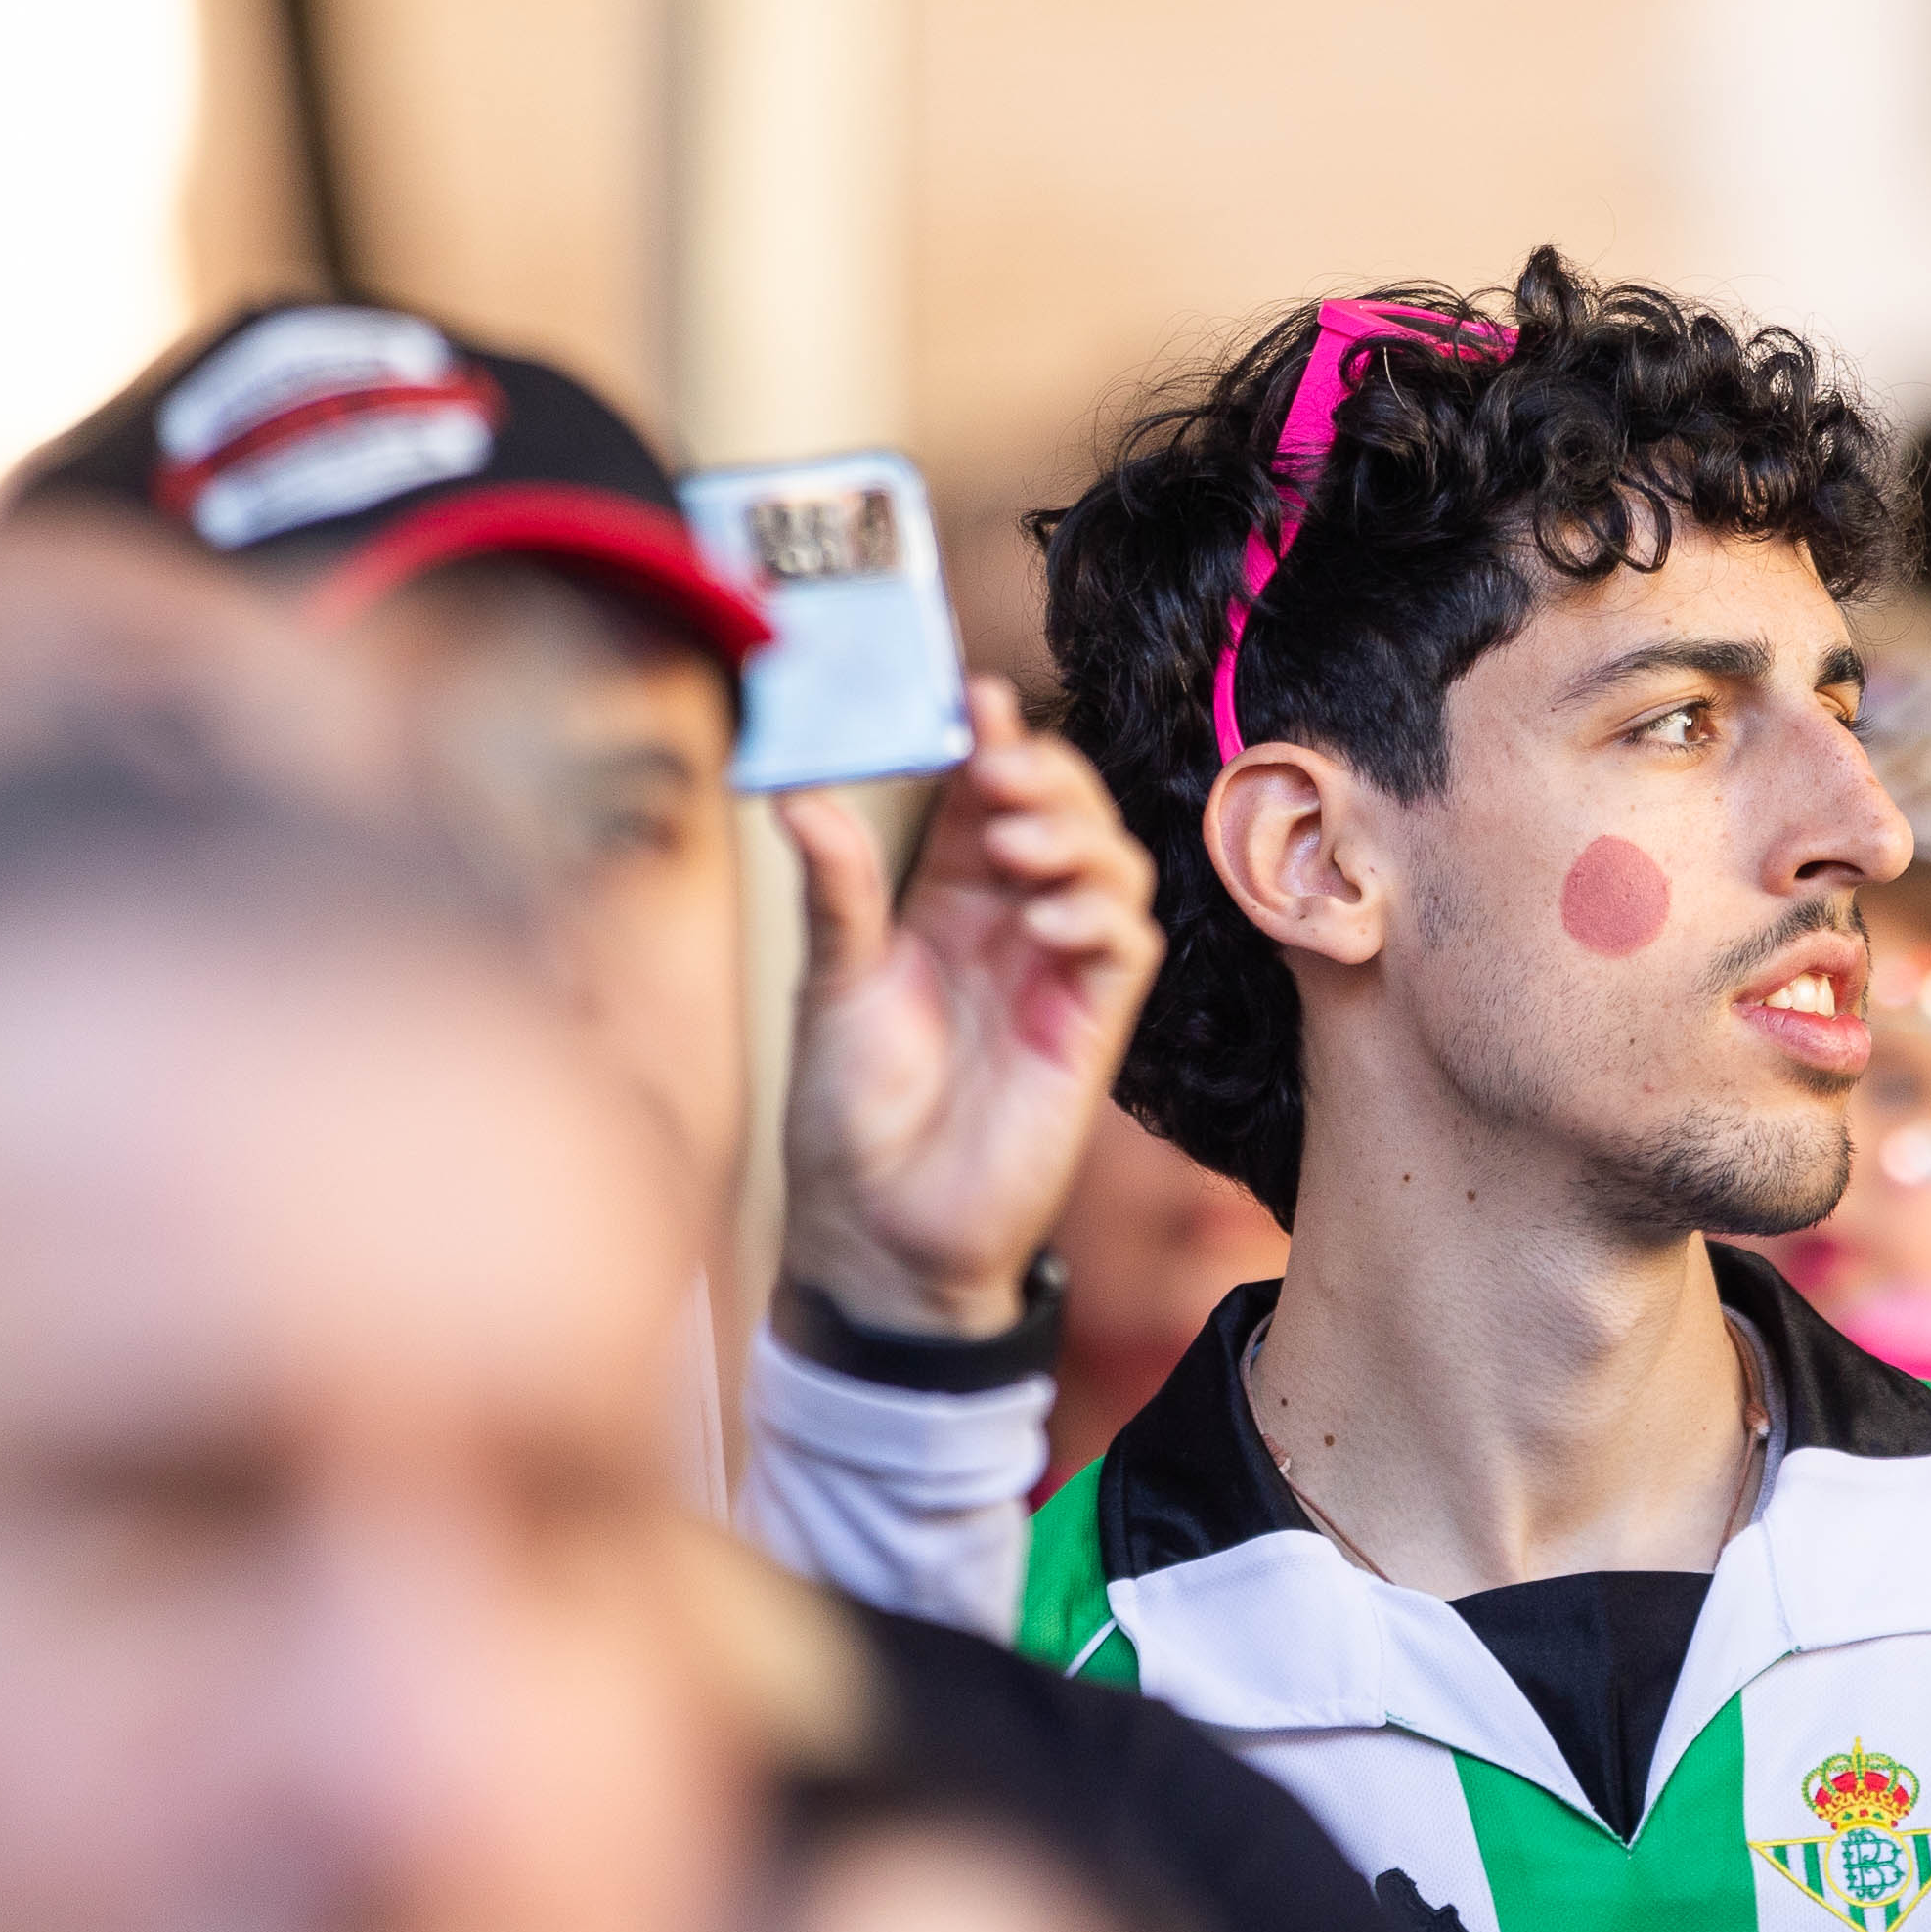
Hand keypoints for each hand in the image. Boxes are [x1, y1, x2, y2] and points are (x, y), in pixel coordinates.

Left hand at [776, 679, 1158, 1339]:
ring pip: (1112, 864)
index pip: (981, 792)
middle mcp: (1006, 923)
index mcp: (941, 898)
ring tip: (1015, 847)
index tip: (975, 697)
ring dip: (1076, 837)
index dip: (990, 740)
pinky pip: (1128, 944)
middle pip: (1063, 811)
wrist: (880, 1234)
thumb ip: (837, 891)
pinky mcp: (1089, 1026)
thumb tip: (801, 795)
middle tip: (999, 774)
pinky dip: (1098, 915)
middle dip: (1044, 776)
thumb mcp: (830, 986)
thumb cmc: (848, 1116)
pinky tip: (1044, 923)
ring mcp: (1055, 971)